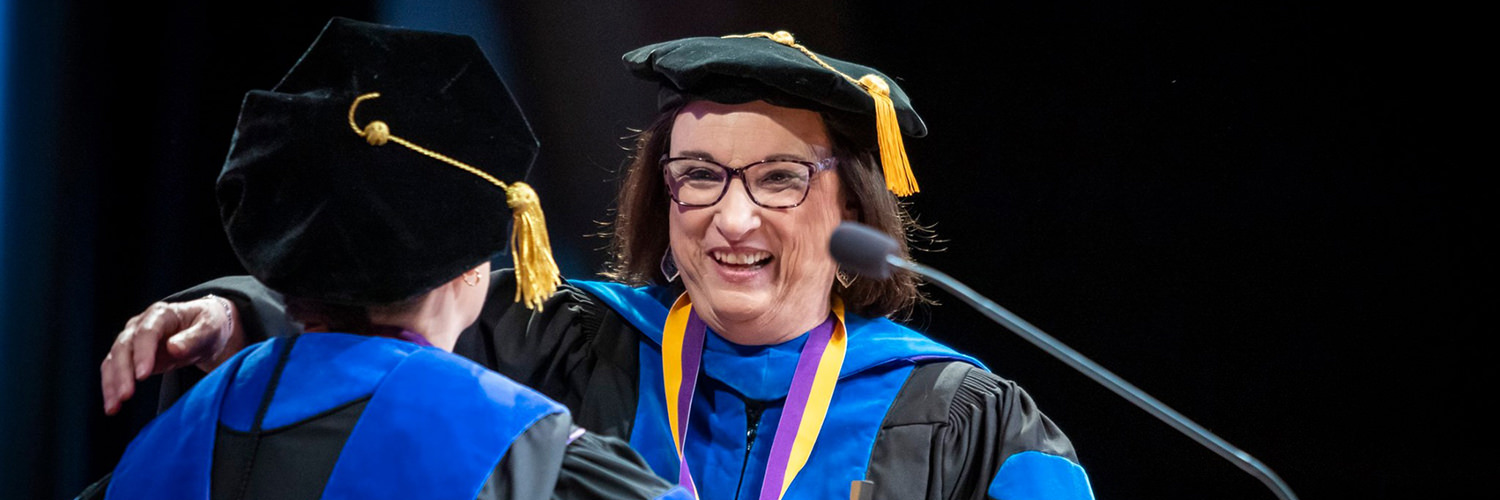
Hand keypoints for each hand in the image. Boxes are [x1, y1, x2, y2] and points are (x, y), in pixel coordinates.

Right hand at [100, 295, 243, 414]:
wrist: (207, 331)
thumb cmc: (209, 326)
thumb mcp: (210, 328)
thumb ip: (194, 337)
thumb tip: (174, 348)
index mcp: (161, 314)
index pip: (147, 332)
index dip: (143, 353)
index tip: (142, 375)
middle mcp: (140, 325)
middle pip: (124, 346)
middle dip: (123, 372)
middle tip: (126, 395)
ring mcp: (132, 340)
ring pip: (114, 360)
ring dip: (112, 383)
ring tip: (114, 406)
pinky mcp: (130, 357)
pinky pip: (115, 371)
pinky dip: (111, 388)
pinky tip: (113, 406)